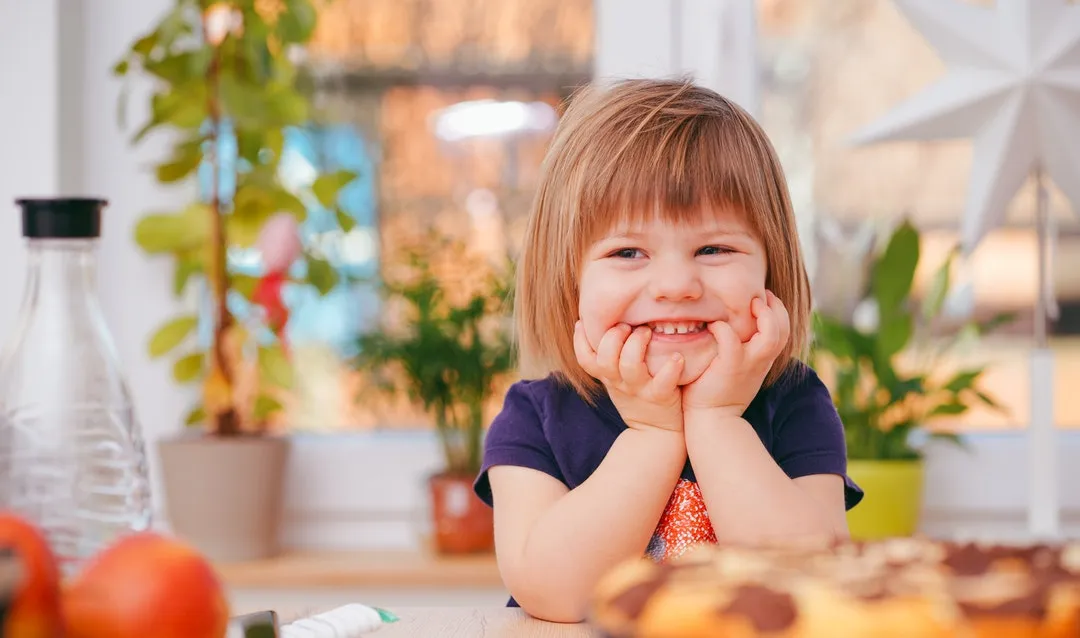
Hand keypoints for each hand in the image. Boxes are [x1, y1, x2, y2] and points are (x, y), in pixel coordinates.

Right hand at [574, 321, 684, 431]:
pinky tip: (677, 357)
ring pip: (630, 366)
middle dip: (613, 336)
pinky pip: (663, 382)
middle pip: (605, 359)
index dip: (580, 340)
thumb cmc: (637, 396)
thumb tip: (604, 323)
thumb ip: (610, 357)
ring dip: (637, 344)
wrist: (656, 432)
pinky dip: (670, 368)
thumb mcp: (616, 379)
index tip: (584, 322)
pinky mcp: (660, 397)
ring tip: (647, 332)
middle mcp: (619, 382)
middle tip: (627, 326)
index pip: (584, 359)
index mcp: (607, 376)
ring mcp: (639, 390)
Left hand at [682, 291, 790, 416]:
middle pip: (784, 329)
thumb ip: (740, 350)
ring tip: (749, 304)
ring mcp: (748, 364)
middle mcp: (761, 361)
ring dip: (763, 315)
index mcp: (763, 359)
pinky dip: (723, 328)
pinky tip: (713, 326)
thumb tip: (731, 327)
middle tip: (760, 295)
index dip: (777, 311)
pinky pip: (731, 340)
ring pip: (771, 335)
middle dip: (776, 307)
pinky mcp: (730, 367)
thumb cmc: (717, 393)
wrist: (712, 421)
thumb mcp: (737, 369)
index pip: (783, 330)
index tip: (764, 298)